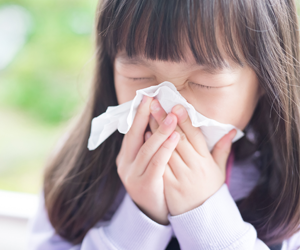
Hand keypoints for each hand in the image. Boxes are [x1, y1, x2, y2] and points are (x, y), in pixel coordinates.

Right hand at [116, 95, 179, 224]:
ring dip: (159, 131)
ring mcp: (132, 175)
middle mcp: (125, 164)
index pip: (131, 131)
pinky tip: (175, 136)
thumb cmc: (153, 181)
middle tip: (153, 99)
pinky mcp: (144, 185)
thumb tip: (156, 122)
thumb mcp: (146, 162)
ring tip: (171, 116)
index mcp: (125, 156)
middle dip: (143, 116)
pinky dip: (165, 148)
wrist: (152, 212)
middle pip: (134, 136)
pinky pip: (156, 163)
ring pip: (146, 149)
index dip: (139, 114)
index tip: (147, 97)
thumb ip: (148, 144)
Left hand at [149, 99, 236, 215]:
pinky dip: (152, 149)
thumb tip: (232, 130)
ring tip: (148, 114)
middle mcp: (193, 166)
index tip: (176, 105)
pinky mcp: (168, 184)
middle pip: (178, 138)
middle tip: (155, 103)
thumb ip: (223, 149)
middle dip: (166, 119)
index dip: (184, 119)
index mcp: (206, 161)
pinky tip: (145, 135)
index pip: (194, 136)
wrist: (201, 217)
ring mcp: (180, 176)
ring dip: (156, 130)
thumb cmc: (209, 190)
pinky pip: (159, 163)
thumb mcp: (219, 170)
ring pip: (167, 149)